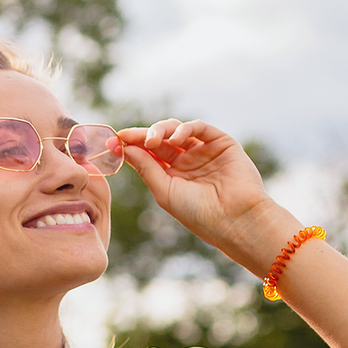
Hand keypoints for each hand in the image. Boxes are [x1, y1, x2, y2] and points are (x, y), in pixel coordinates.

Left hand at [118, 120, 289, 274]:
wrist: (233, 218)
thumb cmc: (197, 213)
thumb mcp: (164, 191)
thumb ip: (146, 168)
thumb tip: (125, 148)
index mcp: (171, 175)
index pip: (148, 155)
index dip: (131, 146)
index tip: (114, 141)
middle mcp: (186, 161)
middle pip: (160, 140)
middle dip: (142, 136)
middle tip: (128, 137)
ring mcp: (203, 151)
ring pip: (177, 130)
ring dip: (161, 130)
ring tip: (152, 140)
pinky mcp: (221, 142)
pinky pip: (200, 128)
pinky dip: (185, 128)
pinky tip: (175, 138)